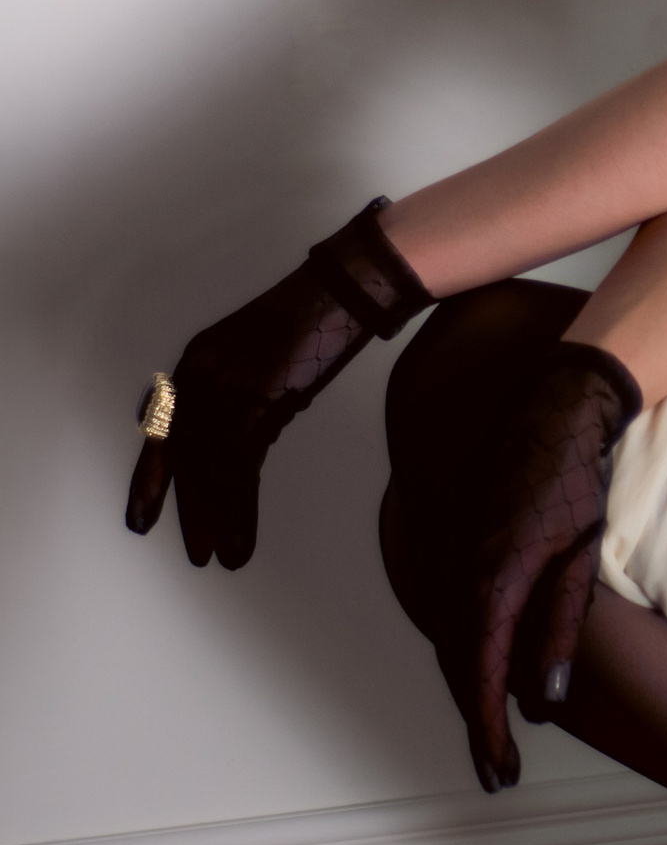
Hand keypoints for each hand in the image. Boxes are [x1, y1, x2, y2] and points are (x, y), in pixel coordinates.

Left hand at [126, 200, 430, 568]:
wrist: (345, 288)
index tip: (143, 513)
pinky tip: (239, 539)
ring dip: (212, 518)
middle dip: (185, 508)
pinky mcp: (256, 402)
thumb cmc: (315, 312)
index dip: (152, 477)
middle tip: (191, 550)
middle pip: (182, 456)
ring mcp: (227, 388)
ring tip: (214, 556)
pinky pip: (237, 470)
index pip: (163, 429)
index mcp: (198, 361)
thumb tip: (249, 429)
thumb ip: (244, 388)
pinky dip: (238, 510)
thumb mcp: (262, 351)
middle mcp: (201, 376)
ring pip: (207, 469)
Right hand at [441, 341, 641, 790]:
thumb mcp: (579, 562)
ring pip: (453, 641)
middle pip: (460, 668)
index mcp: (491, 584)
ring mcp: (451, 558)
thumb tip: (545, 700)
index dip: (488, 733)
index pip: (482, 679)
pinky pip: (454, 611)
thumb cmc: (574, 483)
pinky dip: (466, 650)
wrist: (550, 409)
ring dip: (472, 688)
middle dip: (479, 723)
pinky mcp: (455, 545)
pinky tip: (486, 669)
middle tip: (499, 772)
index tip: (500, 774)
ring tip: (494, 734)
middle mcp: (458, 575)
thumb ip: (559, 631)